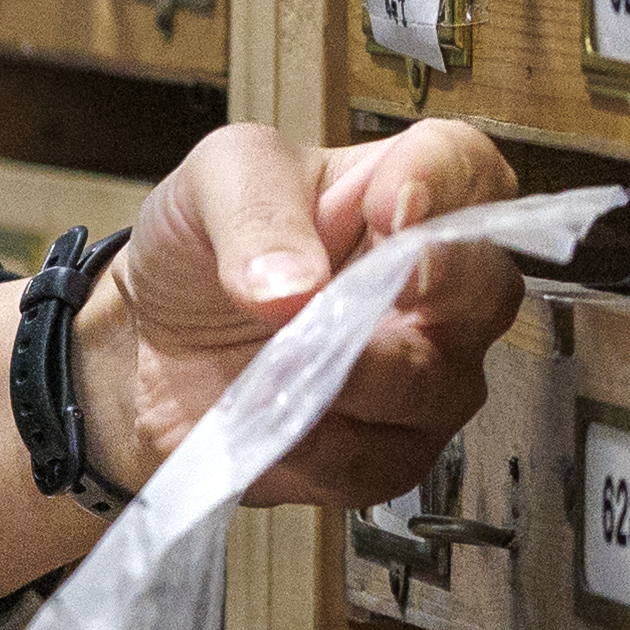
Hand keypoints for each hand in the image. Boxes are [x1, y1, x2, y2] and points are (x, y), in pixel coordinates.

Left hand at [82, 118, 522, 508]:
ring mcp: (421, 376)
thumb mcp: (212, 185)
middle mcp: (433, 288)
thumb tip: (295, 284)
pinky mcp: (383, 454)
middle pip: (485, 288)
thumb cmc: (199, 249)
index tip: (390, 202)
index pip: (469, 169)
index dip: (445, 183)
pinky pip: (376, 461)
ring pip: (432, 386)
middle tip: (356, 295)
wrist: (145, 345)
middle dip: (432, 292)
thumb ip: (256, 212)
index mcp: (403, 193)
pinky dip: (315, 445)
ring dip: (348, 376)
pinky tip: (268, 418)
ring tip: (273, 365)